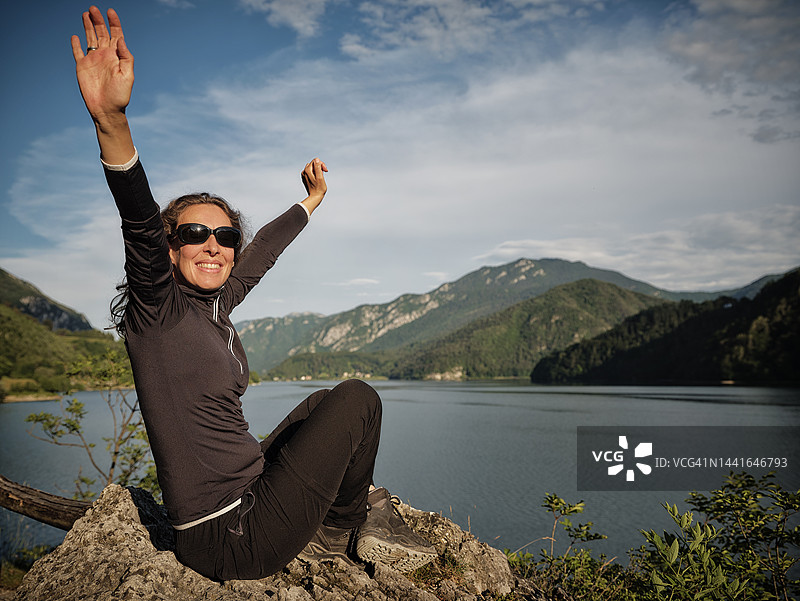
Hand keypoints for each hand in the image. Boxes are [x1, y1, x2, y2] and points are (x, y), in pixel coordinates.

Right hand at [71, 6, 133, 122]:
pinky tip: (75, 36)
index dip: (114, 23)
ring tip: (86, 14)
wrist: (107, 110)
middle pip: (101, 33)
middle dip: (98, 20)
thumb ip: (126, 57)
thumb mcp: (127, 76)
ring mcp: (93, 60)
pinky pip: (78, 52)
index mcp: (117, 56)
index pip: (116, 35)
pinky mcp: (82, 67)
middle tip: (94, 8)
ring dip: (88, 26)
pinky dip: (76, 44)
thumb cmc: (120, 96)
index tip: (110, 11)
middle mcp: (105, 55)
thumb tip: (121, 39)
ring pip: (90, 38)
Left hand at [300, 158, 327, 214]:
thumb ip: (318, 168)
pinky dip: (314, 174)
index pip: (315, 161)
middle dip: (319, 167)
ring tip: (320, 178)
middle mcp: (304, 171)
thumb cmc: (319, 188)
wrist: (315, 198)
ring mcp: (304, 175)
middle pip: (313, 164)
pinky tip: (316, 180)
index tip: (325, 171)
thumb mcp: (320, 177)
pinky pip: (310, 172)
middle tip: (323, 174)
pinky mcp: (305, 178)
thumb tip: (317, 159)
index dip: (321, 164)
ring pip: (312, 168)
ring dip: (317, 171)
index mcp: (307, 170)